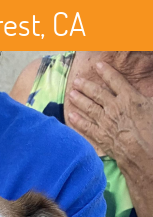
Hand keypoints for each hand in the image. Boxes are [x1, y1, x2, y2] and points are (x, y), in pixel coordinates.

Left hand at [68, 61, 152, 179]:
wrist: (143, 151)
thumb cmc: (152, 129)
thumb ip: (151, 95)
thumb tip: (151, 90)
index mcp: (129, 97)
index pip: (115, 80)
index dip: (106, 72)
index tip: (98, 65)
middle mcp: (114, 107)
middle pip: (97, 93)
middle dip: (86, 86)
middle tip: (77, 81)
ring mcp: (106, 122)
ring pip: (89, 108)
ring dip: (79, 100)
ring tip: (71, 94)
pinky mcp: (101, 137)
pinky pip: (86, 127)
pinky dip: (78, 121)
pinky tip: (71, 115)